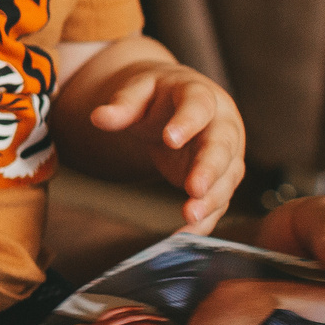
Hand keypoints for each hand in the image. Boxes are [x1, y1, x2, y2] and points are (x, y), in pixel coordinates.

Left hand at [87, 63, 244, 231]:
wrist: (171, 105)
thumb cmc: (156, 96)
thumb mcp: (138, 91)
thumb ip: (122, 104)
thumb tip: (98, 116)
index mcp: (200, 95)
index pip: (198, 105)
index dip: (187, 122)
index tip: (171, 139)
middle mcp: (221, 124)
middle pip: (222, 146)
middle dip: (210, 168)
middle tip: (195, 189)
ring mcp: (225, 153)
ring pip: (226, 177)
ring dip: (211, 199)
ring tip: (190, 217)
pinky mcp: (220, 178)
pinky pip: (218, 200)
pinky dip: (206, 219)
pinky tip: (187, 234)